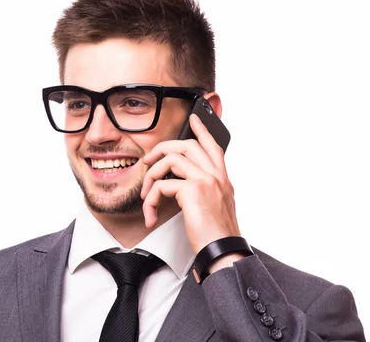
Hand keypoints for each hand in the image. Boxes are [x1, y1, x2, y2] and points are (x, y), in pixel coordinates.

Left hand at [140, 114, 240, 255]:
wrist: (223, 252)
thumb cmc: (217, 236)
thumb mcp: (216, 209)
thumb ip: (205, 192)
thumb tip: (182, 187)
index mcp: (222, 180)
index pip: (213, 146)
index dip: (202, 130)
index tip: (193, 117)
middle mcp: (217, 176)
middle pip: (187, 145)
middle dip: (162, 149)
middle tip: (147, 161)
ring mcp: (206, 181)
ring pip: (171, 159)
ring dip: (151, 176)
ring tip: (146, 195)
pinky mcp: (193, 190)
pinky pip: (162, 185)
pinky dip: (151, 199)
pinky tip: (151, 215)